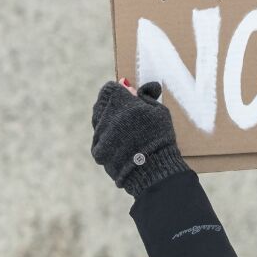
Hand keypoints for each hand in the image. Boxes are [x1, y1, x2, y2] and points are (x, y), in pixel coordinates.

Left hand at [91, 79, 188, 195]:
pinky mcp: (97, 151)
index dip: (120, 92)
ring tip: (128, 133)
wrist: (153, 171)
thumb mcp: (159, 111)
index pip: (110, 89)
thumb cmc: (160, 137)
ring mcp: (99, 135)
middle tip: (129, 115)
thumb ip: (143, 95)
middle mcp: (105, 116)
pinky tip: (123, 145)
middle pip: (102, 104)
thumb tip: (129, 85)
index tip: (129, 98)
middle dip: (113, 106)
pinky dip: (108, 140)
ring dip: (110, 123)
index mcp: (119, 102)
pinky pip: (99, 139)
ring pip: (99, 122)